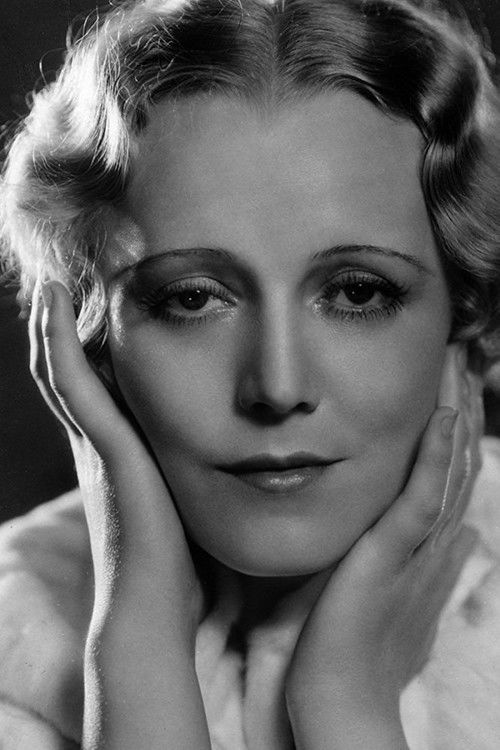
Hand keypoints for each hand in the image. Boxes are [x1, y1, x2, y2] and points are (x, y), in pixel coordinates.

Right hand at [29, 280, 209, 748]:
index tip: (105, 302)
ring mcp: (95, 442)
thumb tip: (245, 451)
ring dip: (56, 322)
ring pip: (61, 367)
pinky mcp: (101, 445)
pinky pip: (69, 380)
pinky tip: (56, 301)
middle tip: (68, 277)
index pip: (100, 386)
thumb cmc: (183, 560)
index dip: (91, 346)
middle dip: (66, 324)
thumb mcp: (190, 499)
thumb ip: (198, 473)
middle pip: (71, 369)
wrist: (155, 609)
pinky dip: (57, 340)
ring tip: (56, 278)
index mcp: (122, 452)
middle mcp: (100, 441)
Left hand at [285, 345, 482, 748]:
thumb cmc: (352, 644)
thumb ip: (408, 559)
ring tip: (461, 369)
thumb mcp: (387, 589)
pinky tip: (445, 417)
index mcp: (426, 548)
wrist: (338, 692)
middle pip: (459, 465)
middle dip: (464, 412)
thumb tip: (446, 536)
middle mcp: (432, 541)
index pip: (449, 478)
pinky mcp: (393, 553)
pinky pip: (422, 497)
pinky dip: (438, 456)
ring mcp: (416, 546)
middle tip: (465, 362)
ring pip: (447, 470)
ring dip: (458, 418)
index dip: (458, 434)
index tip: (453, 389)